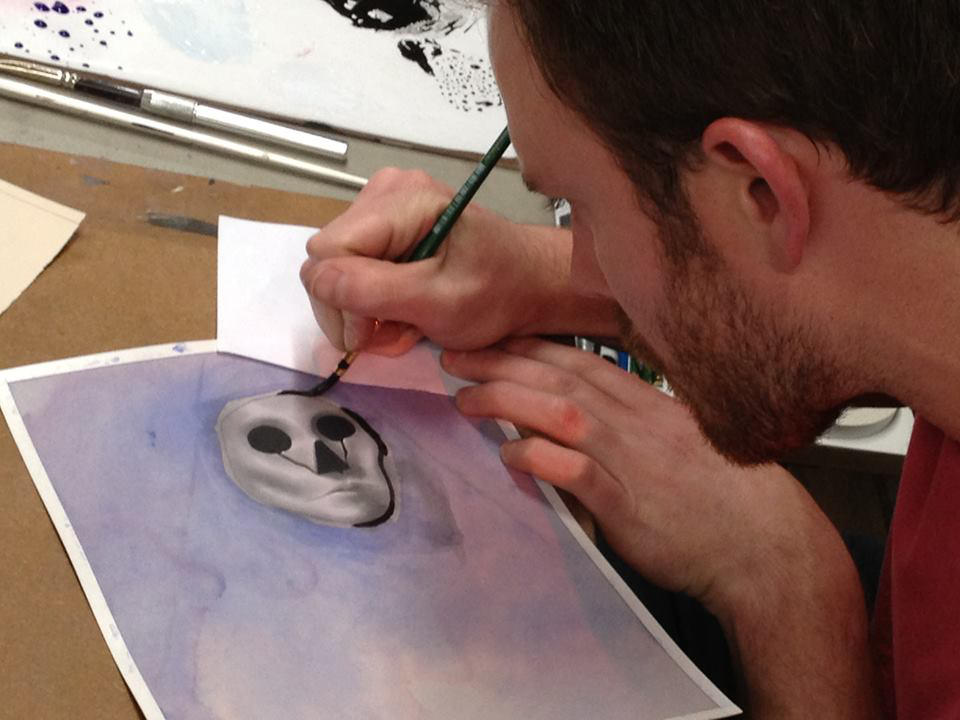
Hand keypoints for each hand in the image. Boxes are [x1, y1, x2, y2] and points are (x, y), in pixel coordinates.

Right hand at [300, 168, 574, 354]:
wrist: (528, 283)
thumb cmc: (497, 294)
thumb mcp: (440, 302)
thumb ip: (377, 291)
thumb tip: (317, 280)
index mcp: (402, 198)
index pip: (328, 252)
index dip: (341, 302)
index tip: (373, 334)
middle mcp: (384, 191)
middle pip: (326, 260)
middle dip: (352, 309)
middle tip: (393, 335)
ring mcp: (381, 207)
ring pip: (334, 270)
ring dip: (362, 310)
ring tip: (403, 325)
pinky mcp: (383, 226)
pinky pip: (351, 269)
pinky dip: (371, 301)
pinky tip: (402, 311)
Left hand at [441, 337, 846, 612]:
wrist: (764, 543)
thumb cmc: (723, 494)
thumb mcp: (676, 443)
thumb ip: (629, 428)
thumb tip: (580, 426)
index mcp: (646, 403)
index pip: (579, 361)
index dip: (530, 346)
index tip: (492, 339)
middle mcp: (635, 420)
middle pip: (560, 377)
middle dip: (503, 362)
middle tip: (456, 357)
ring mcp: (632, 459)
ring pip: (562, 412)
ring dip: (508, 400)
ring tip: (466, 398)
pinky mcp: (628, 503)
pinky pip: (576, 472)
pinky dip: (539, 457)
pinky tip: (508, 453)